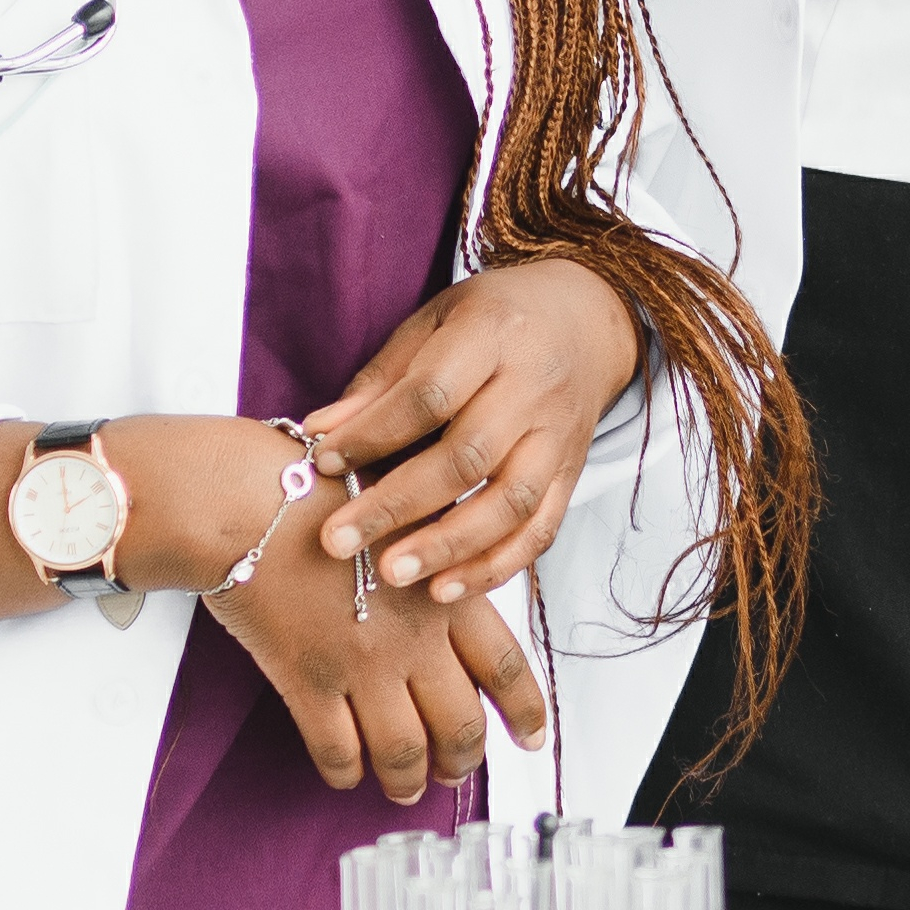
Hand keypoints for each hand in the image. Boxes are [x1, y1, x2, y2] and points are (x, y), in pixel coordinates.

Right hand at [201, 470, 547, 803]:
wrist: (253, 501)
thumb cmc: (331, 491)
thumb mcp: (413, 510)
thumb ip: (445, 550)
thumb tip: (470, 577)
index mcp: (451, 594)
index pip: (506, 667)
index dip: (525, 711)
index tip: (533, 739)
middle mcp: (416, 638)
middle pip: (460, 722)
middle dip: (463, 758)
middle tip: (456, 772)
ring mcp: (362, 664)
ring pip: (403, 748)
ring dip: (408, 778)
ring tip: (407, 788)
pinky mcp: (306, 680)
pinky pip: (336, 748)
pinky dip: (346, 772)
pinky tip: (348, 776)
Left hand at [295, 256, 645, 609]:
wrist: (589, 321)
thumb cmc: (497, 320)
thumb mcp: (435, 321)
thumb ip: (382, 380)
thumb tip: (321, 433)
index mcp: (494, 336)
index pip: (431, 394)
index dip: (374, 433)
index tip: (324, 463)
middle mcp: (534, 389)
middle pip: (469, 456)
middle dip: (398, 505)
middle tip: (338, 542)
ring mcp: (558, 436)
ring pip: (511, 502)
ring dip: (449, 546)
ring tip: (391, 575)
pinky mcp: (572, 473)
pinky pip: (542, 529)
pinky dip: (497, 566)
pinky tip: (447, 589)